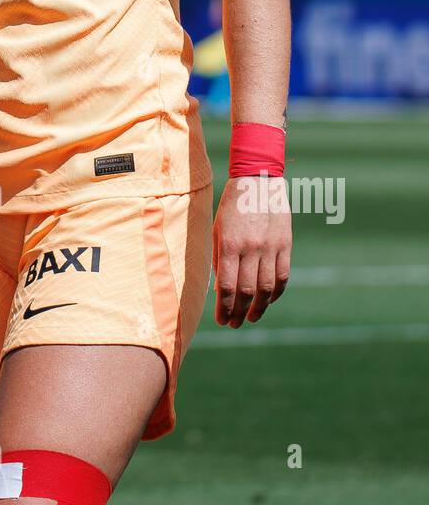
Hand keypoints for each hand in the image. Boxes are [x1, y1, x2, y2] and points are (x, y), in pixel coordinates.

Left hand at [212, 175, 290, 326]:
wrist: (258, 181)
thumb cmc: (232, 207)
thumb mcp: (218, 230)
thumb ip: (220, 260)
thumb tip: (221, 291)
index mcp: (229, 244)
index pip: (227, 287)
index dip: (225, 308)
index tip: (222, 320)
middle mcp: (250, 248)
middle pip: (247, 291)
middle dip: (239, 312)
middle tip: (234, 323)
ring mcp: (270, 247)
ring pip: (267, 288)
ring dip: (259, 308)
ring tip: (251, 317)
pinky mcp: (285, 245)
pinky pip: (283, 276)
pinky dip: (275, 293)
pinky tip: (267, 300)